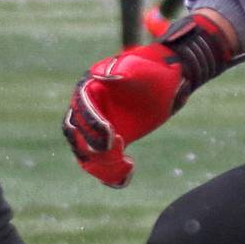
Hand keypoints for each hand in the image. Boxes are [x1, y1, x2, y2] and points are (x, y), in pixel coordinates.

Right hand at [62, 14, 236, 186]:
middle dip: (92, 147)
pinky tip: (128, 175)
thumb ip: (122, 69)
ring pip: (87, 155)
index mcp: (89, 89)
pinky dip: (110, 175)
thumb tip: (102, 76)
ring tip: (127, 166)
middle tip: (117, 151)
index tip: (112, 135)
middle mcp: (88, 111)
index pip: (80, 111)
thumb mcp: (140, 68)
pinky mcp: (111, 144)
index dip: (92, 125)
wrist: (167, 83)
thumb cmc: (153, 72)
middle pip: (77, 136)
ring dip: (102, 165)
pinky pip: (102, 164)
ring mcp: (98, 129)